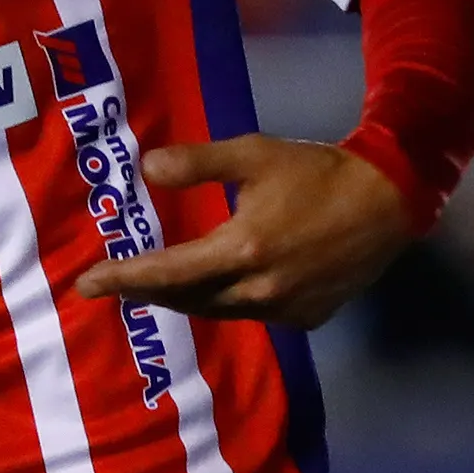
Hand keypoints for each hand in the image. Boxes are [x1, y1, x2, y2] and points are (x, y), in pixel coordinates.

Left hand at [72, 133, 412, 329]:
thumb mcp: (254, 154)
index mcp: (240, 250)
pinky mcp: (306, 318)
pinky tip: (226, 285)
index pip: (165, 273)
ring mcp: (284, 309)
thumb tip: (148, 169)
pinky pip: (253, 314)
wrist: (388, 201)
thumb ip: (198, 164)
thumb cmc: (317, 172)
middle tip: (120, 280)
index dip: (122, 278)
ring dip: (188, 298)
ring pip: (219, 311)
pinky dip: (230, 301)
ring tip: (164, 283)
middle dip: (149, 290)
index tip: (84, 285)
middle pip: (187, 299)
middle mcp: (257, 290)